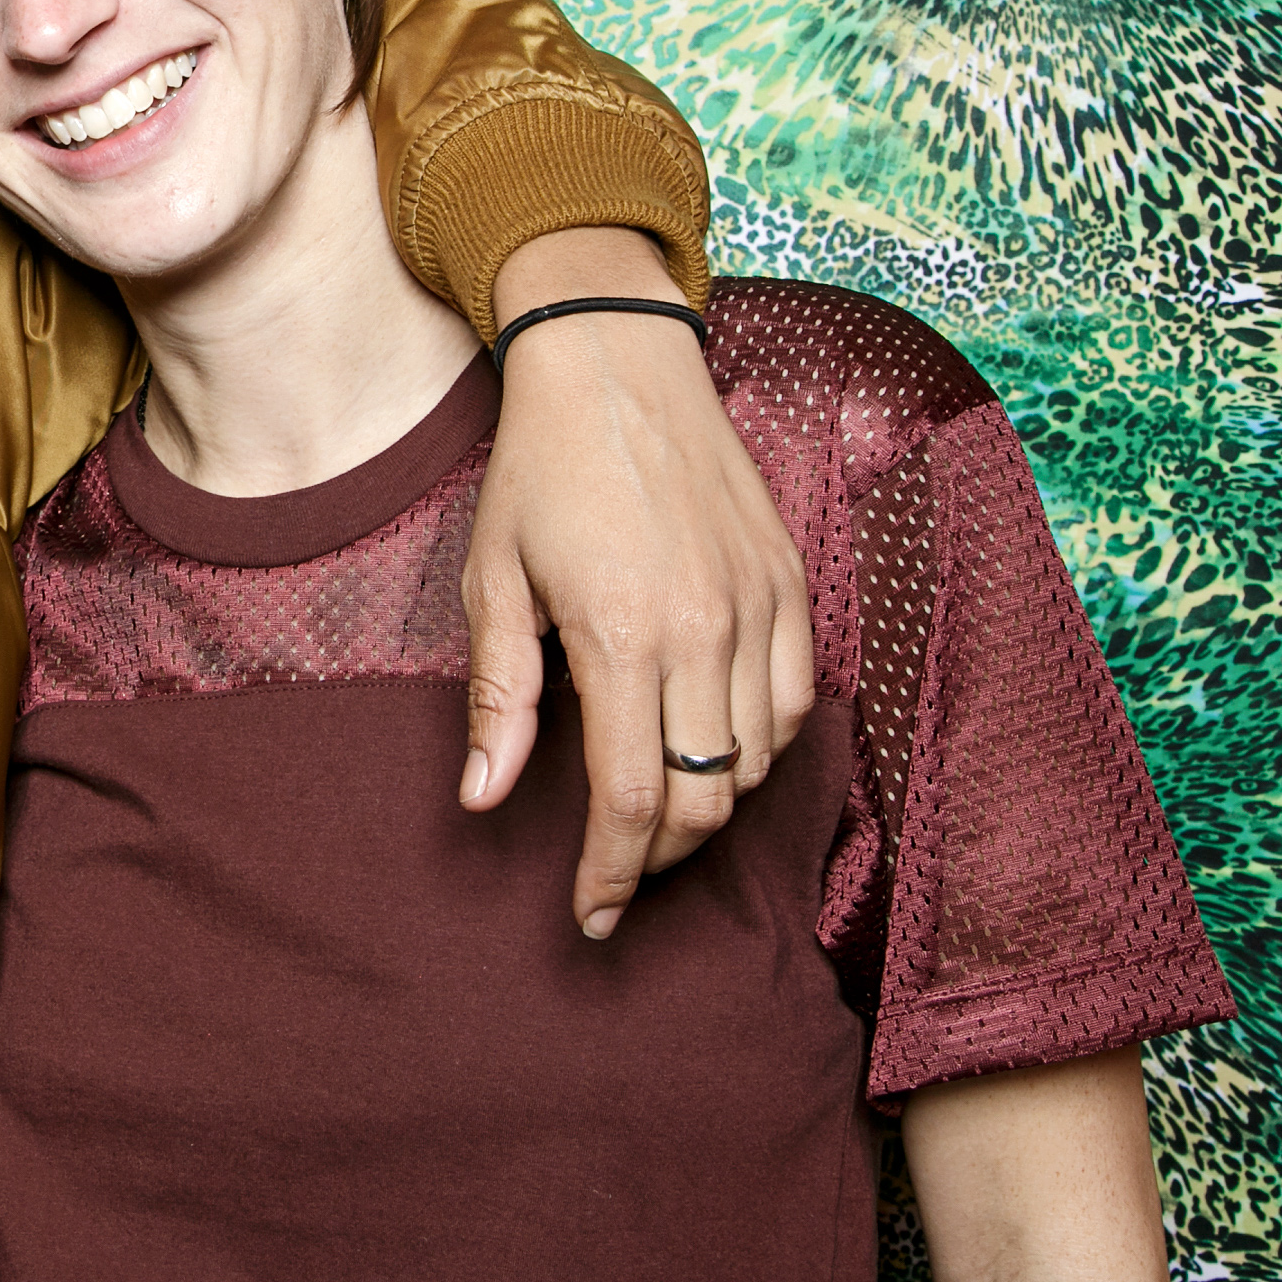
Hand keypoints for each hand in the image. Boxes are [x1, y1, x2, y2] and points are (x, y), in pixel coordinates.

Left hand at [464, 230, 813, 937]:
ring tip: (654, 813)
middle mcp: (709, 630)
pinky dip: (758, 747)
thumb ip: (499, 698)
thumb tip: (486, 799)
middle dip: (657, 857)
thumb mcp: (492, 580)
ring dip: (708, 806)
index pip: (630, 799)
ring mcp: (762, 606)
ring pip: (758, 763)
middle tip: (616, 874)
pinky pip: (794, 704)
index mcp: (625, 636)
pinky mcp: (792, 583)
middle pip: (704, 800)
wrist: (618, 365)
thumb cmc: (540, 471)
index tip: (589, 916)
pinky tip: (709, 746)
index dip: (611, 875)